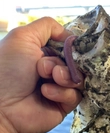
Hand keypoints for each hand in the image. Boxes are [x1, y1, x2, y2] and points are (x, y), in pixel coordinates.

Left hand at [0, 17, 83, 132]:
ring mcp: (61, 88)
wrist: (3, 106)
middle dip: (65, 62)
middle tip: (45, 68)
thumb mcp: (23, 37)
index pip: (70, 46)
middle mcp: (54, 70)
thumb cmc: (8, 70)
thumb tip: (69, 35)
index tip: (68, 48)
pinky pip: (76, 95)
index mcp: (45, 53)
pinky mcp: (65, 105)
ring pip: (80, 78)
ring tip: (49, 79)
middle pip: (77, 62)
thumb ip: (47, 26)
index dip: (71, 47)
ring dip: (64, 76)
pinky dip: (62, 92)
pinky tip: (46, 93)